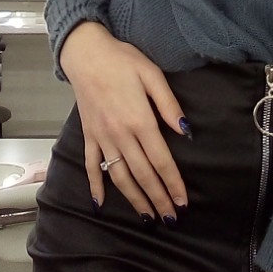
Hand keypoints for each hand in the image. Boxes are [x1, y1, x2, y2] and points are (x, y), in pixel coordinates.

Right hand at [59, 22, 188, 222]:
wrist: (86, 53)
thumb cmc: (122, 60)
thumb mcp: (152, 74)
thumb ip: (169, 104)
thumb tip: (186, 131)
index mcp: (140, 120)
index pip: (161, 160)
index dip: (173, 183)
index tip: (182, 202)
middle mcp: (120, 135)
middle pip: (142, 174)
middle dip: (158, 198)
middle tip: (170, 218)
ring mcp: (102, 137)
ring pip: (119, 176)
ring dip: (134, 199)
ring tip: (146, 217)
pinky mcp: (88, 135)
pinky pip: (90, 166)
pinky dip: (95, 186)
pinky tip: (100, 204)